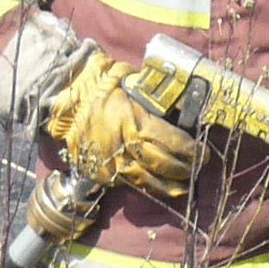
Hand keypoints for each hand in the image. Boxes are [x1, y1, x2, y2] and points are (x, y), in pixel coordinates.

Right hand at [43, 54, 199, 201]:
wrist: (65, 104)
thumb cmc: (99, 86)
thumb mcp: (126, 78)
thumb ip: (150, 89)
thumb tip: (174, 92)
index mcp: (134, 121)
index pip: (170, 141)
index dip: (190, 150)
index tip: (203, 153)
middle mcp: (125, 146)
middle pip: (162, 164)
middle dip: (184, 169)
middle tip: (198, 169)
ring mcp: (112, 163)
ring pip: (147, 180)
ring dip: (169, 186)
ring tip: (185, 187)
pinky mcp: (103, 173)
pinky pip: (129, 184)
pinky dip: (147, 188)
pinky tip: (159, 189)